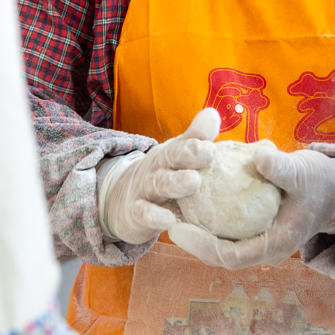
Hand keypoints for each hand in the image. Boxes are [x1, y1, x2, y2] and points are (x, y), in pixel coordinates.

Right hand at [97, 109, 219, 244]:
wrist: (121, 200)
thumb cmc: (162, 176)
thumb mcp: (175, 157)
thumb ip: (195, 138)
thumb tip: (213, 113)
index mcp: (170, 155)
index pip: (183, 144)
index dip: (196, 141)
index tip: (212, 144)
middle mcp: (157, 169)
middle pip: (171, 159)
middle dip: (189, 154)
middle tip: (208, 151)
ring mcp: (145, 191)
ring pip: (159, 185)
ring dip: (175, 183)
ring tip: (193, 181)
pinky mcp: (135, 214)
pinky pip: (144, 214)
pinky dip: (154, 217)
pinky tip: (168, 220)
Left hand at [168, 144, 334, 268]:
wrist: (334, 190)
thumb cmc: (320, 181)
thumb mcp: (305, 172)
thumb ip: (283, 168)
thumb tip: (259, 156)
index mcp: (276, 245)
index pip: (230, 256)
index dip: (201, 246)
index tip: (176, 228)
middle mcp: (263, 249)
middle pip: (217, 253)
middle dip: (189, 239)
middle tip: (163, 216)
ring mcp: (257, 240)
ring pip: (218, 242)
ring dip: (193, 227)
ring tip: (166, 207)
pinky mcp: (252, 229)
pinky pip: (223, 228)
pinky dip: (206, 216)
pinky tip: (187, 197)